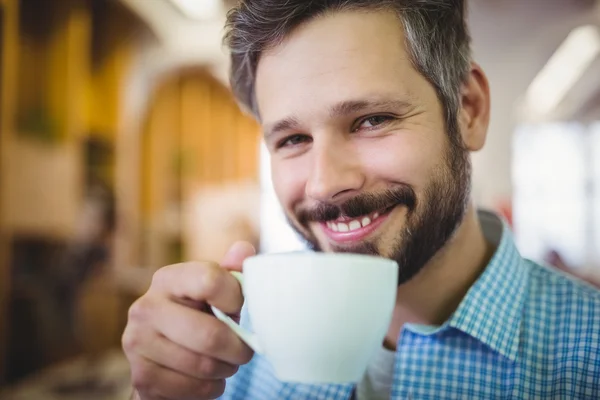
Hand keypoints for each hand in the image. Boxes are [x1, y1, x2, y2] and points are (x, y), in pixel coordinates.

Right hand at [123, 241, 255, 399]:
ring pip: (203, 365)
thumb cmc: (198, 318)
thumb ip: (231, 272)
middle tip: (243, 351)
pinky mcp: (141, 377)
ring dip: (225, 369)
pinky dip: (211, 388)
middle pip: (209, 334)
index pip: (210, 280)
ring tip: (225, 362)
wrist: (162, 359)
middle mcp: (145, 307)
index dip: (236, 298)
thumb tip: (244, 249)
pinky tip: (206, 378)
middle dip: (237, 349)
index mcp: (167, 279)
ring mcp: (138, 343)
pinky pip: (192, 388)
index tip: (238, 309)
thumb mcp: (215, 294)